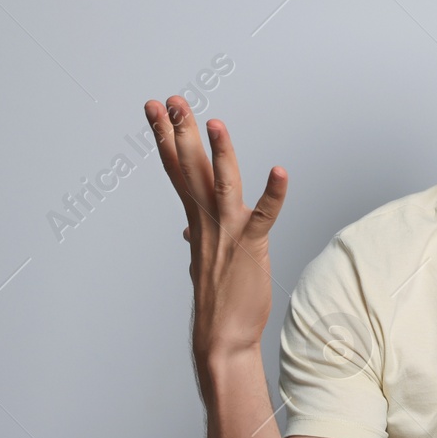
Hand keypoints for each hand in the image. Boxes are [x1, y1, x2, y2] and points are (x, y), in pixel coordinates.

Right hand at [145, 95, 287, 356]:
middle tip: (169, 99)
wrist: (222, 338)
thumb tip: (188, 229)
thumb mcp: (204, 261)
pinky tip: (280, 170)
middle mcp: (206, 221)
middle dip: (179, 131)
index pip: (177, 170)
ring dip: (218, 151)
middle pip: (189, 168)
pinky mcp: (250, 246)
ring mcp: (227, 232)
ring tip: (213, 122)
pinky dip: (273, 193)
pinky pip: (264, 216)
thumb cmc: (219, 300)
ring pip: (221, 183)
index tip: (156, 111)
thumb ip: (198, 236)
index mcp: (196, 220)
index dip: (166, 137)